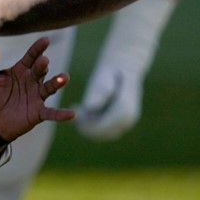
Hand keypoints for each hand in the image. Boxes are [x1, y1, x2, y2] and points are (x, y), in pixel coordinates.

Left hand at [0, 37, 74, 142]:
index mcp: (20, 70)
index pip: (31, 56)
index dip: (38, 48)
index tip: (45, 40)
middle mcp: (32, 81)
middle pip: (40, 70)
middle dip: (42, 65)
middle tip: (43, 61)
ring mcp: (37, 97)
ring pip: (50, 87)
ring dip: (57, 82)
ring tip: (64, 77)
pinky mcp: (38, 113)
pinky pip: (51, 113)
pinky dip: (61, 114)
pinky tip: (72, 114)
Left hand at [73, 0, 175, 140]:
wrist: (125, 65)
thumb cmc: (109, 70)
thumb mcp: (101, 79)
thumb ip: (97, 93)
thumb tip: (89, 107)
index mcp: (123, 110)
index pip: (101, 129)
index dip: (85, 128)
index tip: (72, 120)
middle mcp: (128, 119)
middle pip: (102, 133)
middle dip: (86, 128)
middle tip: (73, 118)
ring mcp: (128, 121)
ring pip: (104, 133)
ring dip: (90, 126)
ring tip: (80, 110)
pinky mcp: (125, 120)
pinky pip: (108, 129)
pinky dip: (96, 124)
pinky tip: (87, 111)